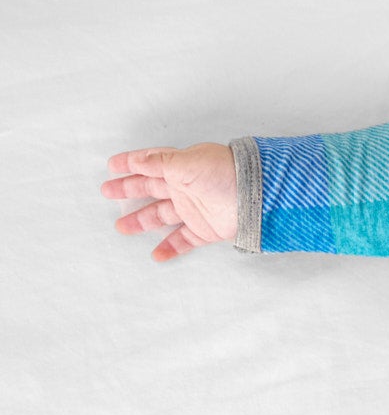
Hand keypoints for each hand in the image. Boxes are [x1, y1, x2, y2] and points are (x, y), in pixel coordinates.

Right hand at [102, 143, 237, 261]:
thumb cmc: (225, 173)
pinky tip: (155, 255)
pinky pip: (184, 240)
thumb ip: (160, 162)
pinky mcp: (206, 229)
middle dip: (129, 190)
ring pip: (162, 216)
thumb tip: (139, 160)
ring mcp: (195, 209)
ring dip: (141, 221)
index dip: (131, 163)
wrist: (256, 196)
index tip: (111, 165)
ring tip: (121, 227)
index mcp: (181, 167)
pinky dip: (170, 248)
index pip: (150, 163)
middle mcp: (186, 187)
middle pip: (151, 189)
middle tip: (107, 192)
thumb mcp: (188, 163)